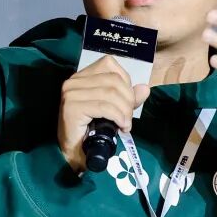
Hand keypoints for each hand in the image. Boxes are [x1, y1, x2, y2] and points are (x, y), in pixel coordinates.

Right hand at [57, 55, 150, 172]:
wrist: (73, 152)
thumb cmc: (90, 130)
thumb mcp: (113, 110)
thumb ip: (127, 98)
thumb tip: (145, 88)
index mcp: (82, 76)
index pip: (109, 65)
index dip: (125, 82)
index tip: (127, 102)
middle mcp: (74, 80)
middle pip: (113, 80)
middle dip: (128, 100)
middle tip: (128, 118)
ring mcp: (71, 93)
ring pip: (110, 93)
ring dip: (124, 111)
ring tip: (125, 124)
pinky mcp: (72, 107)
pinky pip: (104, 107)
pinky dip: (118, 116)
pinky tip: (121, 126)